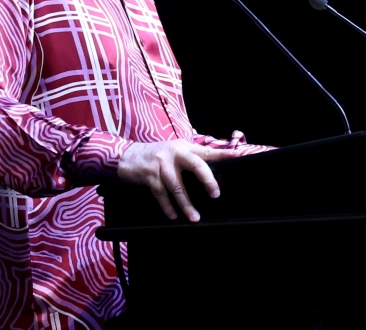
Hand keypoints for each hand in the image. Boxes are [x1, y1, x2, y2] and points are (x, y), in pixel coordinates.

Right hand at [117, 140, 241, 221]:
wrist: (128, 156)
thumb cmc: (157, 155)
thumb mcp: (175, 150)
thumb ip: (191, 156)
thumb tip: (213, 166)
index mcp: (184, 147)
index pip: (207, 151)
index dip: (222, 154)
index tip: (237, 157)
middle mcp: (175, 153)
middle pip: (195, 165)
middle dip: (207, 180)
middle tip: (215, 194)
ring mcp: (161, 165)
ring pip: (177, 187)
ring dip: (186, 204)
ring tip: (194, 217)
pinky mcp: (150, 176)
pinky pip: (161, 194)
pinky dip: (168, 207)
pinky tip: (173, 215)